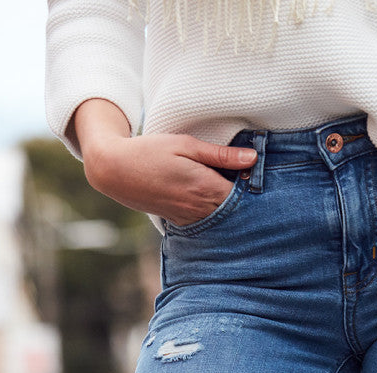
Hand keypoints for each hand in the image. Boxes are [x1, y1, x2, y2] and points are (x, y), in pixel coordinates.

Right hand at [72, 98, 256, 224]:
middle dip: (247, 199)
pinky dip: (217, 214)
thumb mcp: (186, 144)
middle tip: (255, 183)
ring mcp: (191, 219)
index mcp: (206, 188)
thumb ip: (221, 155)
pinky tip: (217, 200)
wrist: (115, 171)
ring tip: (236, 190)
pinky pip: (208, 222)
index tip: (261, 174)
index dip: (256, 186)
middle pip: (237, 211)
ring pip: (224, 220)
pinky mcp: (182, 223)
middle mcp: (201, 209)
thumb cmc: (150, 152)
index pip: (245, 196)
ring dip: (233, 208)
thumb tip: (252, 158)